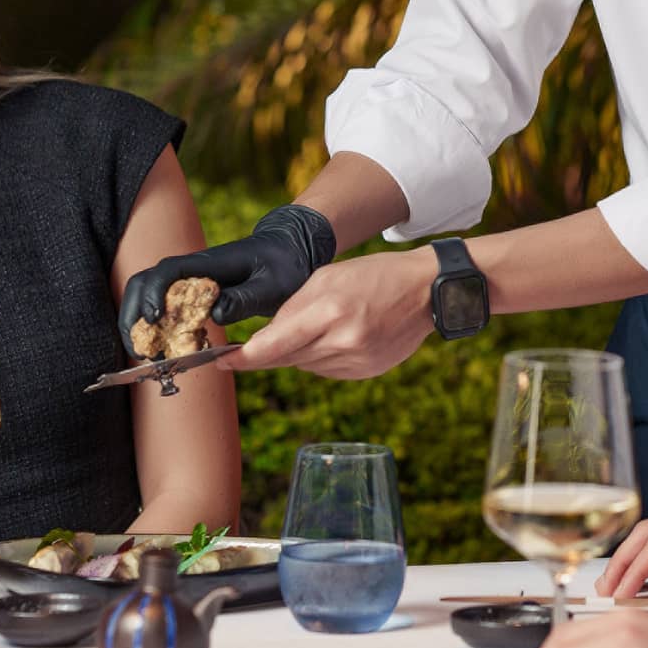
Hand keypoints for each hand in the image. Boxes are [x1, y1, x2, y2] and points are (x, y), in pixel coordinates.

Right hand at [116, 204, 335, 356]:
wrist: (289, 252)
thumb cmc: (283, 266)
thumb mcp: (272, 286)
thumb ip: (245, 299)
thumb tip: (214, 314)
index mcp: (210, 263)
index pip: (167, 271)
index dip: (152, 293)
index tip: (153, 319)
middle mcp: (192, 269)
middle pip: (144, 282)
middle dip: (133, 314)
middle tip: (142, 349)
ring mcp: (190, 280)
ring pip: (149, 294)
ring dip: (140, 323)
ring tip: (148, 353)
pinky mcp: (193, 294)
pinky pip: (164, 306)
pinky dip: (156, 327)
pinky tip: (167, 347)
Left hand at [221, 248, 436, 377]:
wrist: (425, 291)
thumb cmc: (374, 275)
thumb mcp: (327, 277)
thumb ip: (292, 307)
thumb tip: (265, 338)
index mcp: (329, 311)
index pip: (274, 345)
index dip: (244, 358)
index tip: (222, 361)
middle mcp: (342, 341)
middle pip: (286, 358)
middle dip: (267, 351)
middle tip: (249, 347)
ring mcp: (357, 361)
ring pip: (305, 365)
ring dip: (298, 351)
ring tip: (318, 324)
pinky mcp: (367, 372)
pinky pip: (327, 371)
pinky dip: (321, 356)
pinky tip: (337, 336)